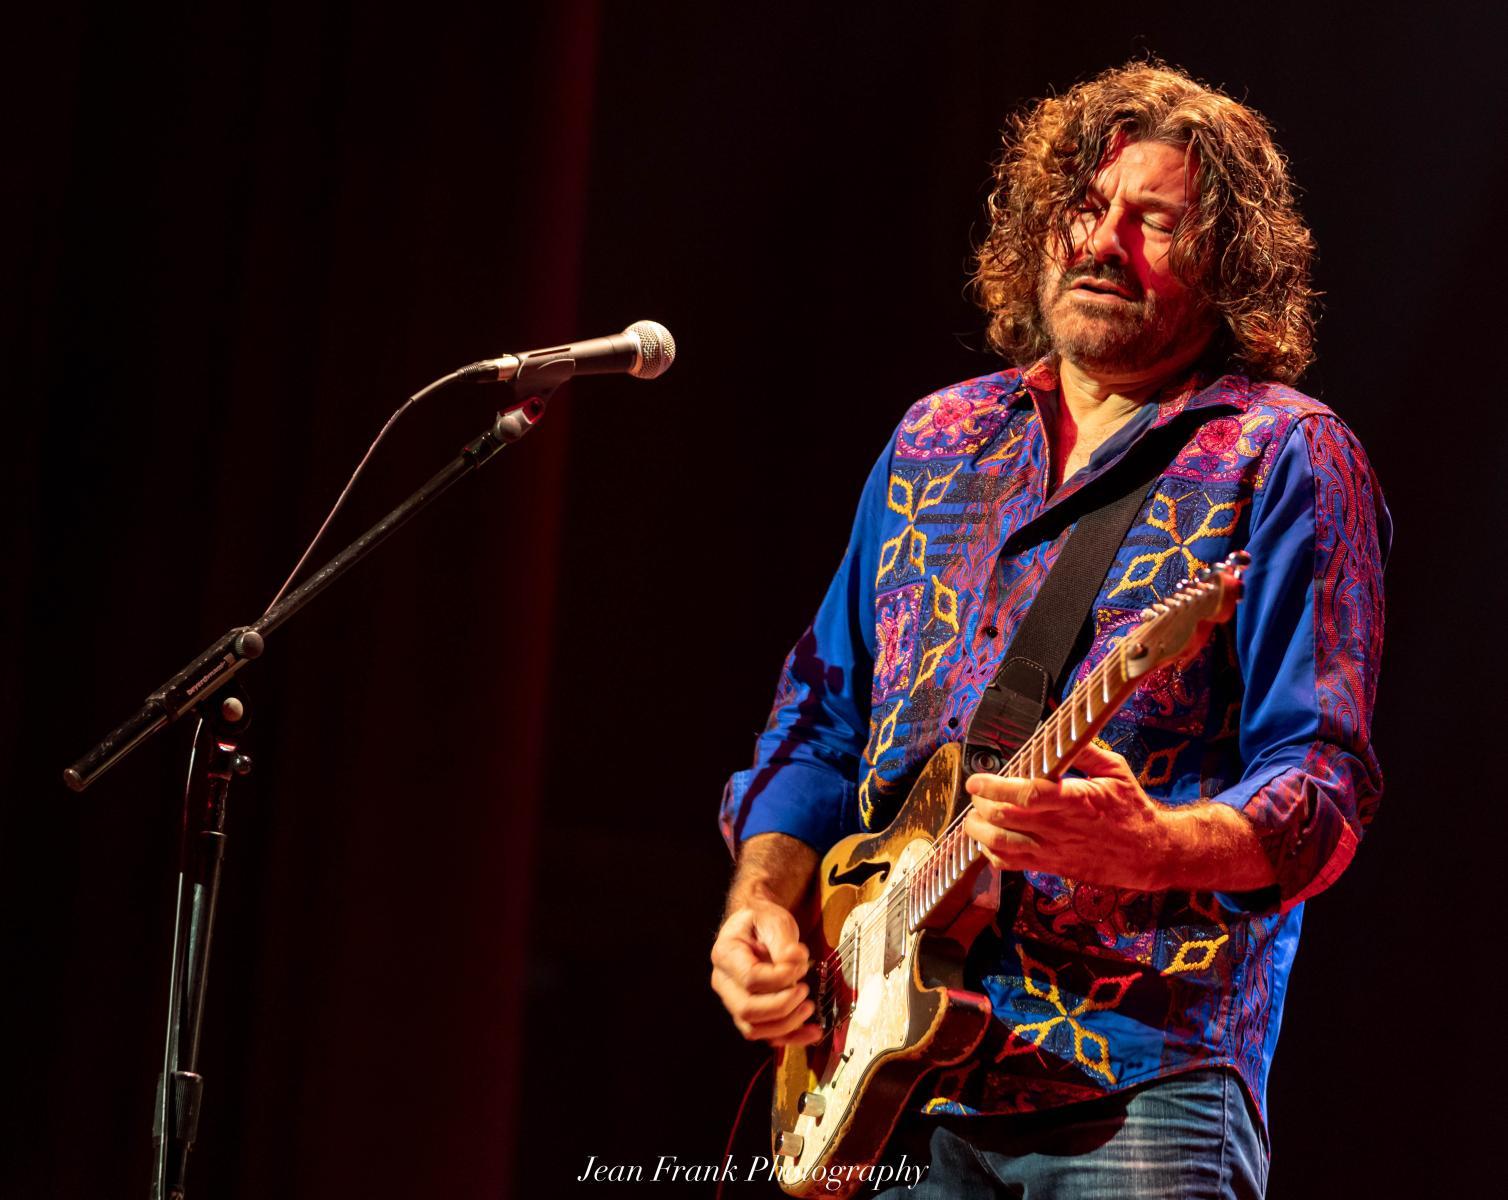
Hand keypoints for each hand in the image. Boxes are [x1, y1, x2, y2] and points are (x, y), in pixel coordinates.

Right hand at [710, 897, 822, 1046]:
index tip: (800, 968)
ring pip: (754, 1028)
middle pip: (747, 1010)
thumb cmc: (761, 922)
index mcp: (726, 955)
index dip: (779, 979)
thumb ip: (784, 941)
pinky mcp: (750, 1014)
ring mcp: (734, 1001)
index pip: (750, 978)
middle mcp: (724, 982)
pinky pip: (766, 1034)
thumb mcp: (774, 921)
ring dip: (786, 1024)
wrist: (757, 926)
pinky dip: (790, 1037)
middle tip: (804, 991)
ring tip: (808, 1007)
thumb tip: (794, 959)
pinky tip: (811, 1031)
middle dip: (782, 1006)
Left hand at [962, 739, 1170, 890]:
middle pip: (1003, 819)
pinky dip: (990, 852)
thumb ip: (1084, 751)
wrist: (1149, 853)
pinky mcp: (1050, 866)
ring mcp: (1052, 850)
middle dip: (979, 803)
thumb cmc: (1132, 810)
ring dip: (978, 830)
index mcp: (1074, 801)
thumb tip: (1057, 734)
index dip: (995, 786)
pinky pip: (1010, 864)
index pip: (1027, 794)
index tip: (977, 779)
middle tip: (976, 792)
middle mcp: (1058, 827)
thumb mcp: (1115, 770)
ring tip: (974, 815)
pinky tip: (989, 839)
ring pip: (1000, 845)